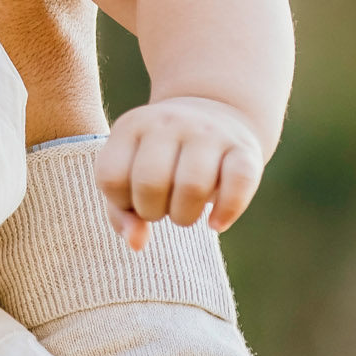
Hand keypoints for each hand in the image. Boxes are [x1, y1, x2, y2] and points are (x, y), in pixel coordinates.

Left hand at [94, 95, 262, 250]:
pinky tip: (216, 223)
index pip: (111, 176)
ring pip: (193, 187)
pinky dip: (226, 212)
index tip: (135, 199)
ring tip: (186, 212)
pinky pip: (239, 184)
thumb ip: (121, 212)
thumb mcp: (131, 172)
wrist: (214, 112)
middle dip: (152, 212)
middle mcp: (169, 122)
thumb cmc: (163, 158)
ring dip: (185, 216)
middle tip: (163, 208)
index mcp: (132, 125)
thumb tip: (137, 244)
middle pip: (150, 183)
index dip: (121, 202)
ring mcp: (208, 132)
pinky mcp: (244, 148)